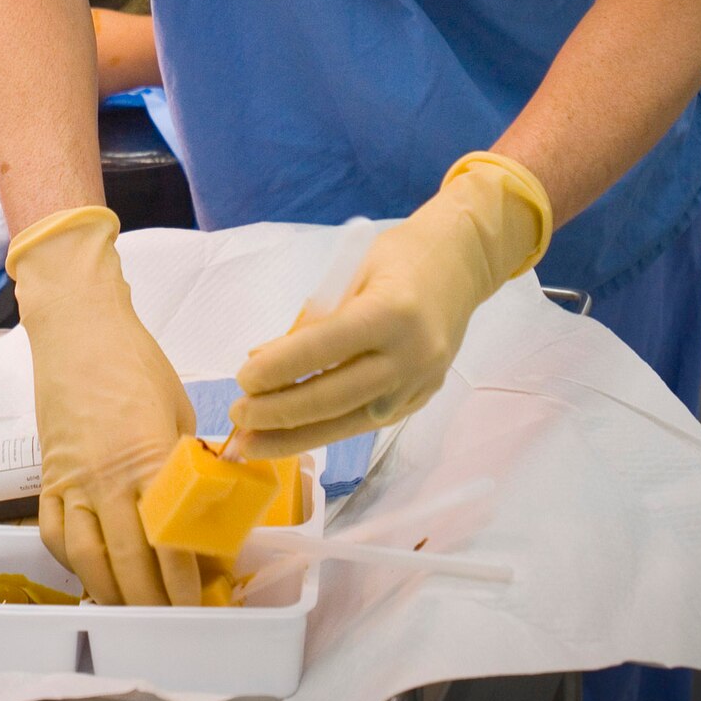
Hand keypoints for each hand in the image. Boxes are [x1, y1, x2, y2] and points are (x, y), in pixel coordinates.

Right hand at [8, 205, 199, 606]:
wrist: (78, 329)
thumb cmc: (135, 361)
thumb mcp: (178, 410)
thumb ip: (186, 461)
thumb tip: (205, 503)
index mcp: (150, 459)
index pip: (172, 537)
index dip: (187, 578)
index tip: (204, 602)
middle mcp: (109, 479)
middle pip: (129, 560)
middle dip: (152, 602)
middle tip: (171, 627)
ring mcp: (73, 481)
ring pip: (88, 557)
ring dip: (110, 593)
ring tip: (132, 616)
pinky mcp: (49, 476)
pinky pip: (55, 533)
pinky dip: (71, 562)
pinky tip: (88, 575)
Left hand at [229, 154, 552, 456]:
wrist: (463, 264)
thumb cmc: (400, 256)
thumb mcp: (352, 272)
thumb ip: (315, 319)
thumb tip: (264, 361)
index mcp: (392, 313)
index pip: (325, 348)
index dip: (281, 367)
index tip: (243, 377)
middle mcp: (409, 355)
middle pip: (335, 395)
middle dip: (280, 411)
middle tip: (237, 416)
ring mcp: (418, 383)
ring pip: (349, 421)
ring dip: (296, 436)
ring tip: (251, 444)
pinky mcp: (420, 399)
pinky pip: (366, 421)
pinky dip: (326, 430)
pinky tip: (291, 437)